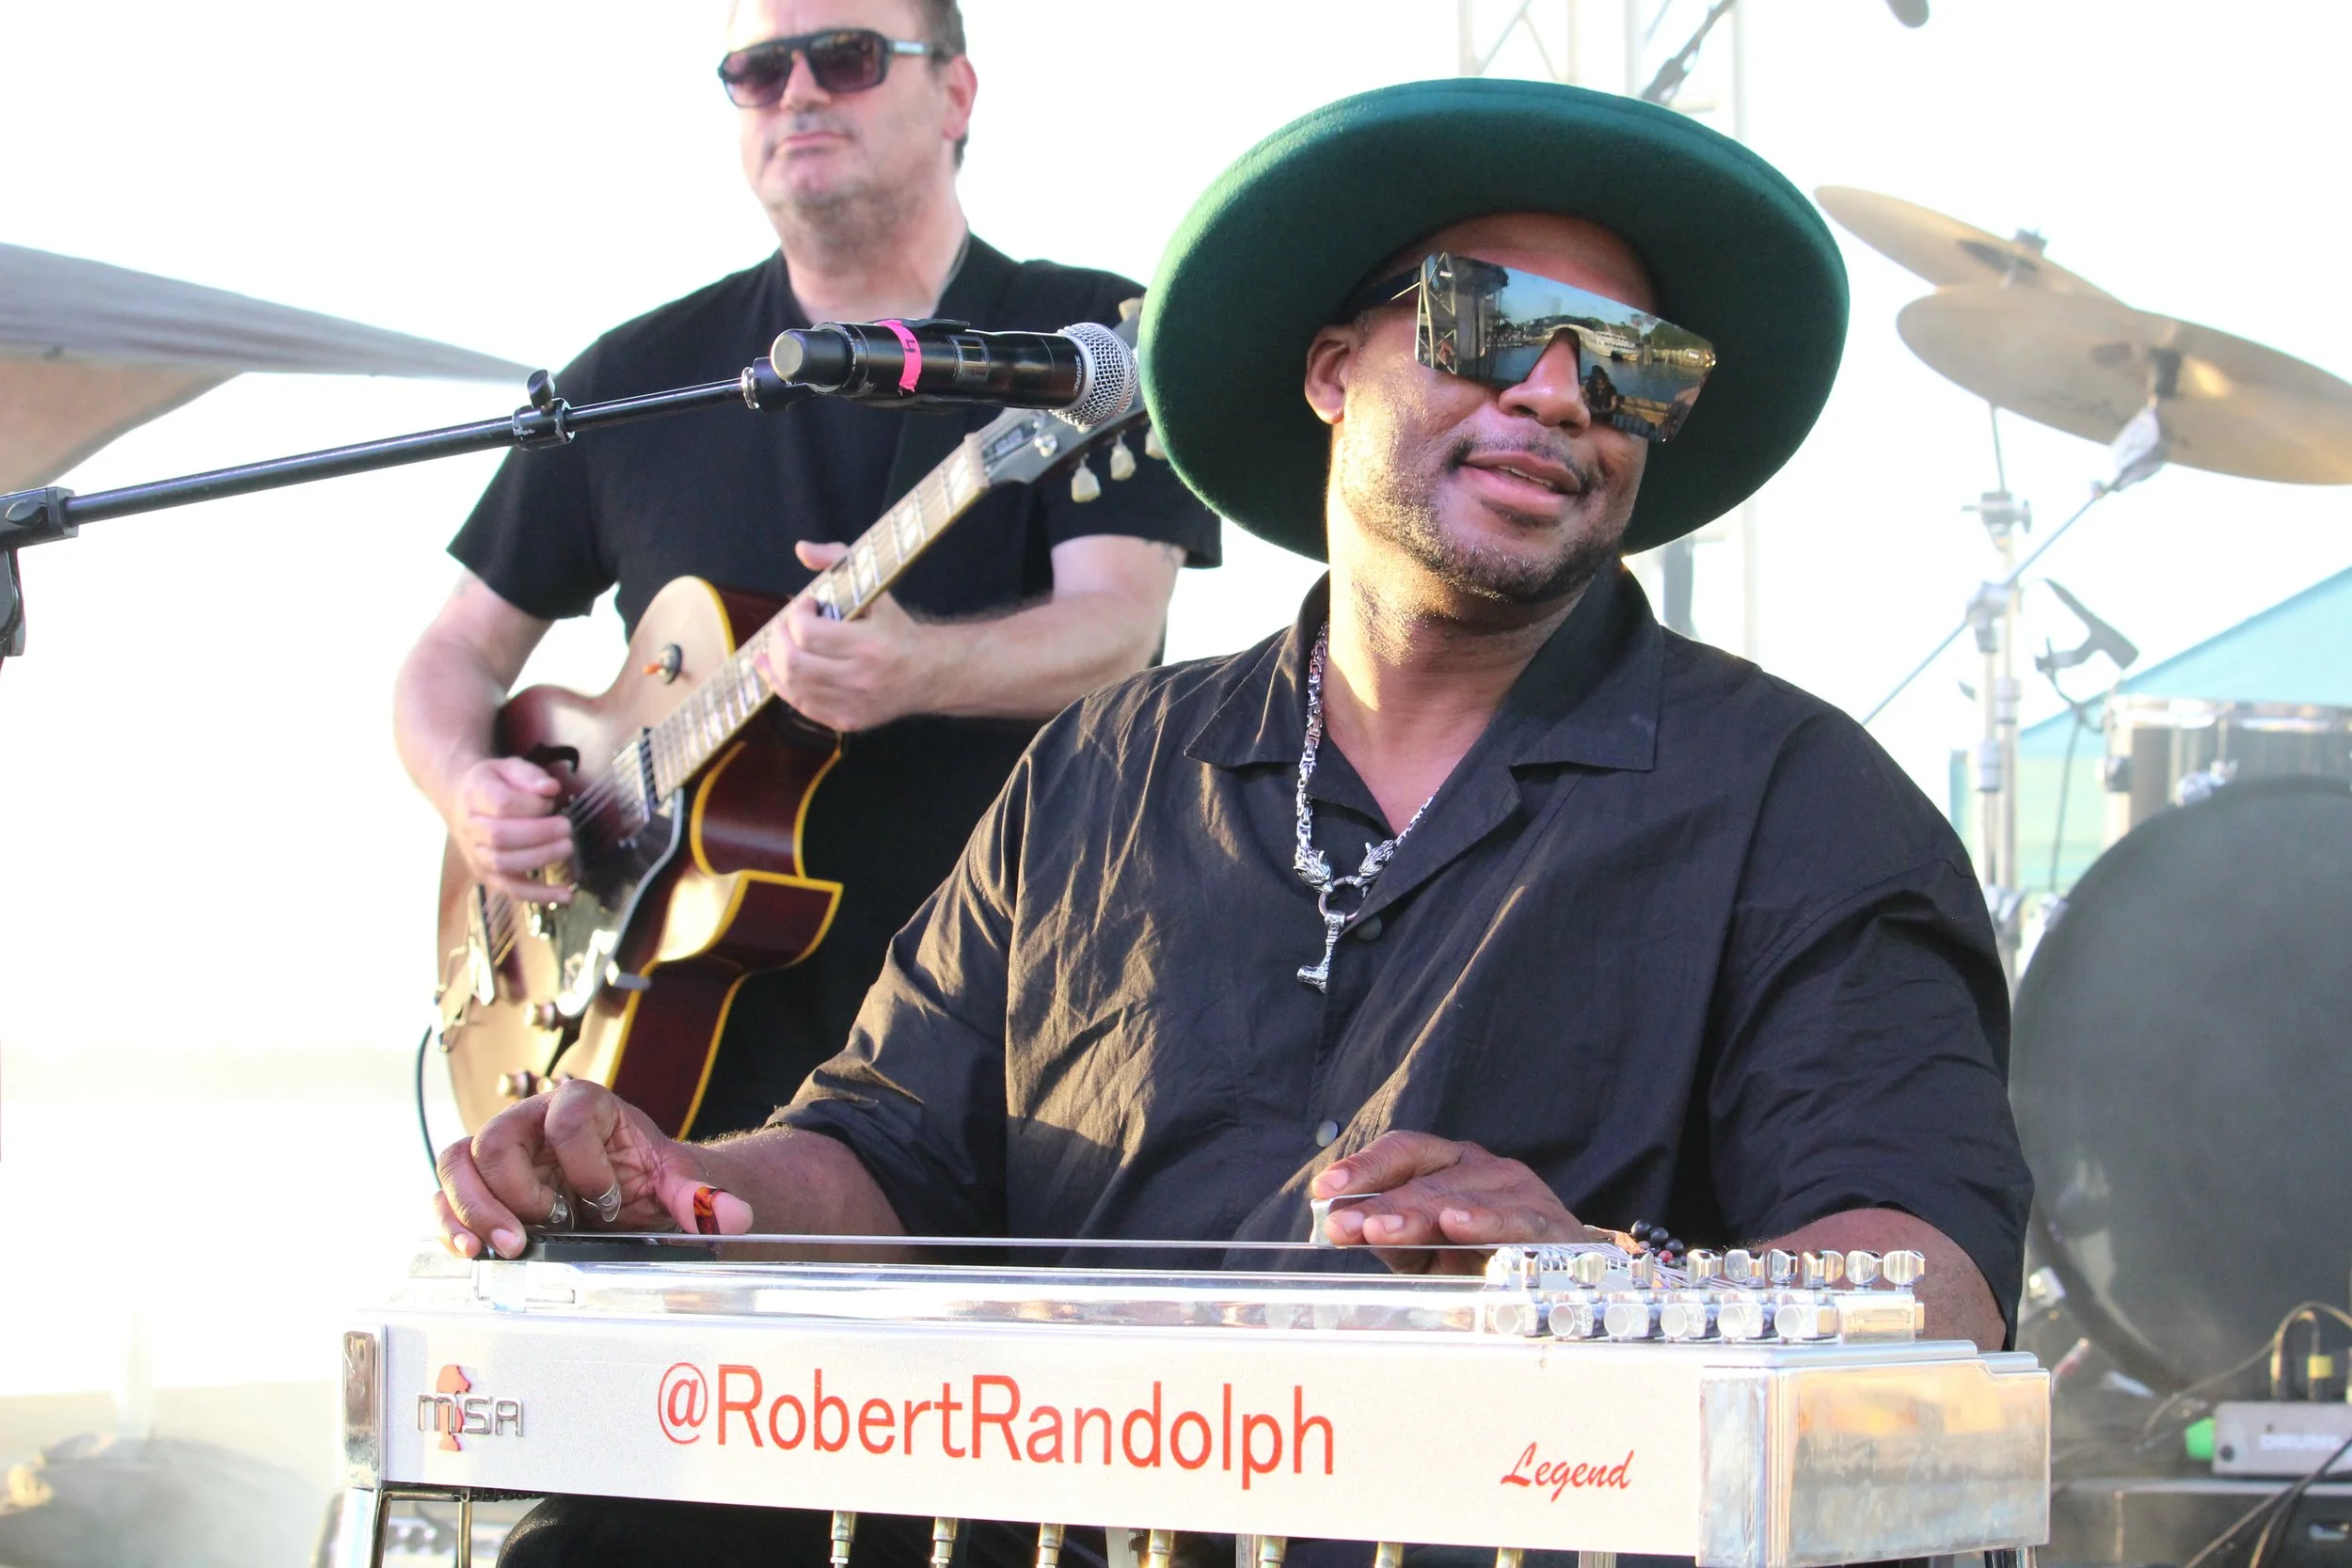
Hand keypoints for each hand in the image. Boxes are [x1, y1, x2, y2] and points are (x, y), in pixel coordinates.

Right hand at [433, 1080, 753, 1258]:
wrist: (627, 1194)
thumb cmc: (646, 1177)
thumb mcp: (675, 1183)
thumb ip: (699, 1198)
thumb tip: (734, 1216)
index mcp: (583, 1104)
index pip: (567, 1115)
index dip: (582, 1161)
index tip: (603, 1201)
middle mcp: (532, 1120)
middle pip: (494, 1139)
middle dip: (512, 1193)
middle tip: (536, 1234)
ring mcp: (500, 1153)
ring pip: (457, 1163)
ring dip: (470, 1210)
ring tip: (500, 1250)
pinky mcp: (480, 1187)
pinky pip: (444, 1198)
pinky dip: (449, 1225)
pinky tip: (471, 1253)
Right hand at [448, 755, 572, 903]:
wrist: (463, 802)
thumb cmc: (495, 784)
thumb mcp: (509, 768)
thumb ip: (530, 776)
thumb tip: (551, 789)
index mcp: (475, 795)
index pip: (501, 803)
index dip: (530, 805)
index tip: (550, 801)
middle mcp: (470, 827)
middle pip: (500, 836)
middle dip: (539, 834)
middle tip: (566, 827)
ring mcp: (476, 854)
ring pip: (503, 864)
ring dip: (540, 858)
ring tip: (567, 847)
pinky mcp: (487, 875)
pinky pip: (511, 890)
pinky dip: (539, 895)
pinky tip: (565, 895)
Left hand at [751, 541, 940, 731]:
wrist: (930, 673)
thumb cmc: (897, 628)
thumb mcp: (876, 588)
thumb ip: (838, 560)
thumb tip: (802, 549)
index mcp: (870, 644)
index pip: (808, 633)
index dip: (796, 614)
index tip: (806, 605)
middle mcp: (861, 678)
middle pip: (794, 662)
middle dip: (778, 639)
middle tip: (785, 625)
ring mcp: (852, 703)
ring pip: (792, 684)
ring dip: (776, 660)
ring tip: (781, 643)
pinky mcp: (846, 720)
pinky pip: (800, 705)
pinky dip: (781, 684)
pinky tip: (774, 668)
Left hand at [1311, 1131, 1594, 1274]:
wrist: (1563, 1277)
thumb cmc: (1485, 1258)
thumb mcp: (1428, 1249)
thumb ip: (1389, 1237)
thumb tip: (1337, 1225)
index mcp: (1449, 1164)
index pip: (1403, 1152)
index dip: (1364, 1168)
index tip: (1326, 1190)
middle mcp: (1482, 1167)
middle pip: (1424, 1179)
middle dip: (1379, 1202)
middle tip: (1344, 1225)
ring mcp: (1517, 1191)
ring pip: (1460, 1197)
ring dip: (1417, 1214)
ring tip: (1380, 1228)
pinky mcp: (1546, 1222)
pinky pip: (1513, 1220)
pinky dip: (1484, 1220)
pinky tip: (1456, 1224)